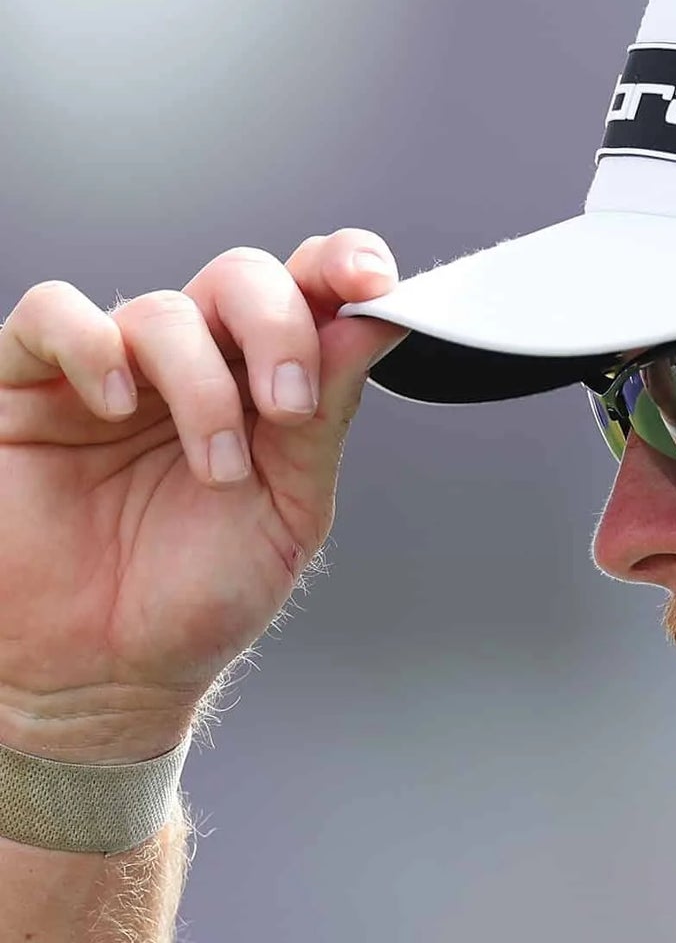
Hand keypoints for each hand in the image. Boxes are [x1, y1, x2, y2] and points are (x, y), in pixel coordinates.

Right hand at [0, 232, 408, 761]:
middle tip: (288, 405)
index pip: (307, 294)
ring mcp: (110, 372)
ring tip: (215, 469)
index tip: (375, 281)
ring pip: (161, 309)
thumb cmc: (195, 597)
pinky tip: (117, 405)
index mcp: (263, 387)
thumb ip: (325, 414)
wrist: (103, 676)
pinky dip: (93, 346)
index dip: (340, 266)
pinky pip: (52, 315)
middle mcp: (192, 366)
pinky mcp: (26, 386)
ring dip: (201, 385)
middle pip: (241, 279)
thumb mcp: (288, 511)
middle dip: (278, 327)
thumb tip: (371, 324)